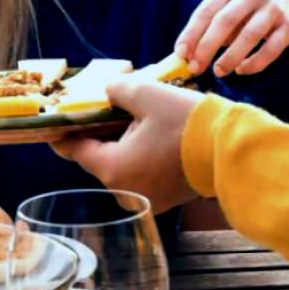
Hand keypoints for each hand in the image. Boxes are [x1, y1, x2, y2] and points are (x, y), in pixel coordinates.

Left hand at [52, 77, 204, 213]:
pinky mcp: (164, 199)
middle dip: (100, 133)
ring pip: (121, 165)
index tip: (55, 122)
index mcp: (112, 168)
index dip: (64, 131)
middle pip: (99, 157)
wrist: (233, 151)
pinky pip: (140, 174)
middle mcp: (123, 191)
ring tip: (134, 117)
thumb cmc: (188, 123)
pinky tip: (152, 134)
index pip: (74, 149)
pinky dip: (140, 156)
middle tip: (104, 108)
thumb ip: (116, 89)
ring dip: (122, 143)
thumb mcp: (146, 94)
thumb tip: (106, 90)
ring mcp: (145, 199)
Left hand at [175, 0, 288, 77]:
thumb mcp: (223, 7)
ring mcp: (274, 7)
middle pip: (225, 21)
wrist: (285, 0)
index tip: (181, 54)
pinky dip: (254, 63)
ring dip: (230, 57)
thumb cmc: (242, 9)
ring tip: (218, 71)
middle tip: (196, 67)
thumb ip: (205, 28)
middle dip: (207, 47)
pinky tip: (241, 70)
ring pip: (249, 35)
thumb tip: (186, 56)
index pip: (206, 11)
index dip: (191, 34)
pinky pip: (271, 49)